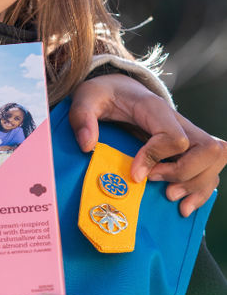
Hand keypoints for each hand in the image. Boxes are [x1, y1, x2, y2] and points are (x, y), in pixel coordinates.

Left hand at [70, 75, 225, 215]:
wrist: (117, 88)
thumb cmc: (103, 94)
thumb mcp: (86, 97)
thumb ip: (82, 117)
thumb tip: (86, 146)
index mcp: (155, 109)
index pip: (173, 137)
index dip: (156, 158)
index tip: (134, 174)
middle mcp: (178, 121)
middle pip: (208, 149)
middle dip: (185, 173)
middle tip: (154, 182)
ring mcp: (187, 135)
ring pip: (215, 159)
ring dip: (196, 184)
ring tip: (169, 196)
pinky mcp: (187, 148)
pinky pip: (210, 169)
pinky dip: (201, 189)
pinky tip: (183, 206)